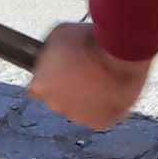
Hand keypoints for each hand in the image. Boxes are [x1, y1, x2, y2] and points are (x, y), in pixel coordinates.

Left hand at [28, 23, 148, 130]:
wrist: (119, 52)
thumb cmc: (88, 40)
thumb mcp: (58, 36)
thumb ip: (49, 52)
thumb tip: (50, 55)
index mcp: (39, 86)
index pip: (37, 87)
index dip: (49, 78)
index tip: (60, 70)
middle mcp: (55, 105)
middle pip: (58, 100)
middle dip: (67, 89)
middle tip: (83, 72)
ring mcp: (78, 116)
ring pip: (79, 109)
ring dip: (86, 98)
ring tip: (101, 80)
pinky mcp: (100, 122)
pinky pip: (100, 116)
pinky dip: (104, 106)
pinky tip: (111, 90)